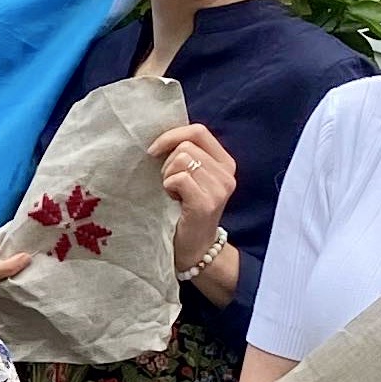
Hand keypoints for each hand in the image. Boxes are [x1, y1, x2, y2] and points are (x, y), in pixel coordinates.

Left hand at [151, 122, 237, 262]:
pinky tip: (173, 200)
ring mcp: (219, 188)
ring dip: (167, 176)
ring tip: (172, 194)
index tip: (153, 151)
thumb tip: (161, 136)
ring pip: (181, 159)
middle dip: (167, 162)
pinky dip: (169, 187)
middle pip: (186, 145)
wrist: (193, 250)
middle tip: (168, 185)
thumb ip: (186, 156)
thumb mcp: (190, 179)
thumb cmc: (183, 212)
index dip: (172, 135)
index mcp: (225, 162)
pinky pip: (179, 178)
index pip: (198, 131)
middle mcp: (227, 174)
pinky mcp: (206, 203)